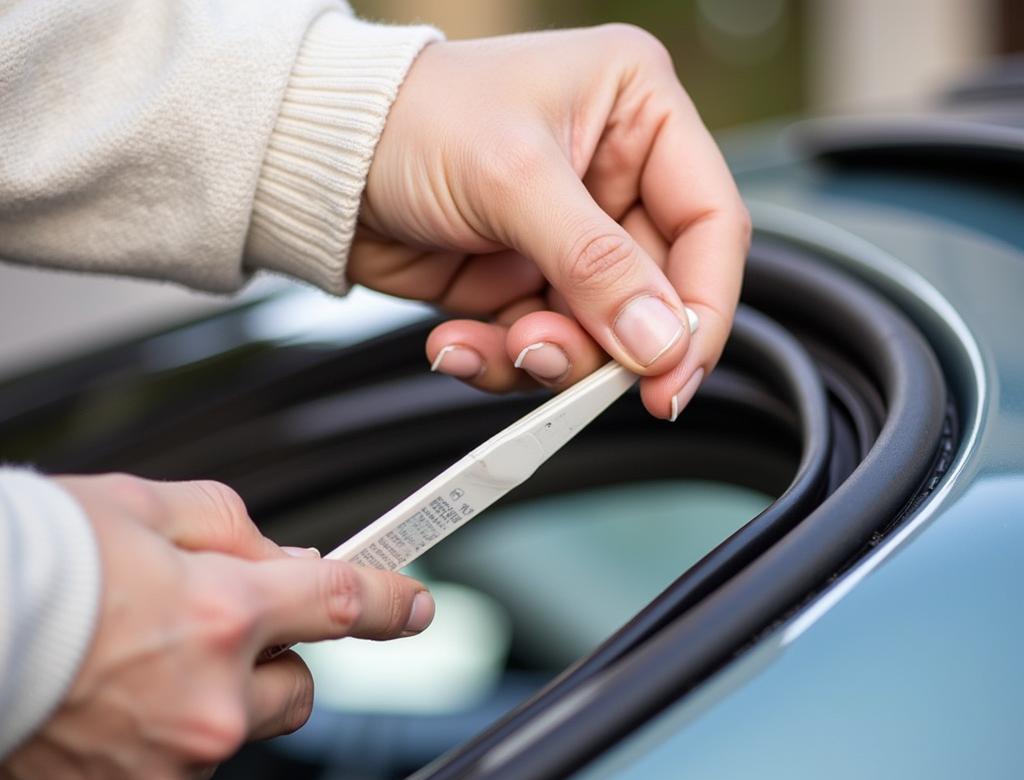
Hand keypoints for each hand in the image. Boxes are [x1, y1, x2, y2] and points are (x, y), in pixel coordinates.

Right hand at [0, 474, 433, 779]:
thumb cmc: (29, 560)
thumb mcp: (141, 506)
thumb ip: (233, 528)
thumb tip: (286, 558)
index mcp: (222, 614)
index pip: (344, 605)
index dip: (391, 603)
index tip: (415, 606)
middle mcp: (205, 700)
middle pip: (297, 693)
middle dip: (273, 664)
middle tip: (216, 637)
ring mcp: (161, 767)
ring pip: (227, 740)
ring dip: (202, 707)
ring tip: (126, 670)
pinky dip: (143, 752)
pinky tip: (94, 713)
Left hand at [354, 25, 749, 419]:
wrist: (320, 160)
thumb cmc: (410, 119)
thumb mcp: (512, 177)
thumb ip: (595, 264)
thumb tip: (659, 342)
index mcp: (638, 113)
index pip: (711, 223)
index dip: (700, 308)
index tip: (672, 376)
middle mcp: (614, 177)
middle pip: (655, 295)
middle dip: (604, 342)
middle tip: (552, 358)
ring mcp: (569, 240)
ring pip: (598, 335)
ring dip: (546, 357)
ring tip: (494, 340)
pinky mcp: (525, 285)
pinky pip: (539, 347)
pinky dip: (500, 359)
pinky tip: (457, 343)